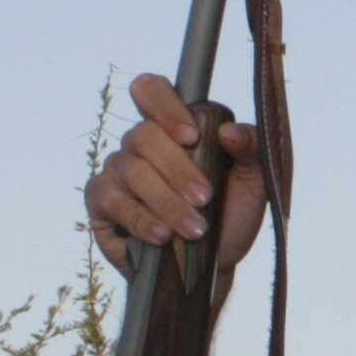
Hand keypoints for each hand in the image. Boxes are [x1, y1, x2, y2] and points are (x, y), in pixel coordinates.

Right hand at [85, 74, 267, 271]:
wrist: (214, 265)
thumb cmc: (230, 215)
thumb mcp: (254, 182)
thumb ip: (252, 149)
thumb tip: (230, 131)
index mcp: (172, 127)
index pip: (151, 90)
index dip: (165, 105)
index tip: (192, 136)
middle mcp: (139, 144)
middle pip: (145, 135)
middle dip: (178, 169)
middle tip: (205, 198)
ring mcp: (117, 172)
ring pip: (133, 171)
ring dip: (167, 201)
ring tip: (195, 229)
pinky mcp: (102, 204)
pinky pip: (112, 201)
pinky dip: (141, 219)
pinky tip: (162, 235)